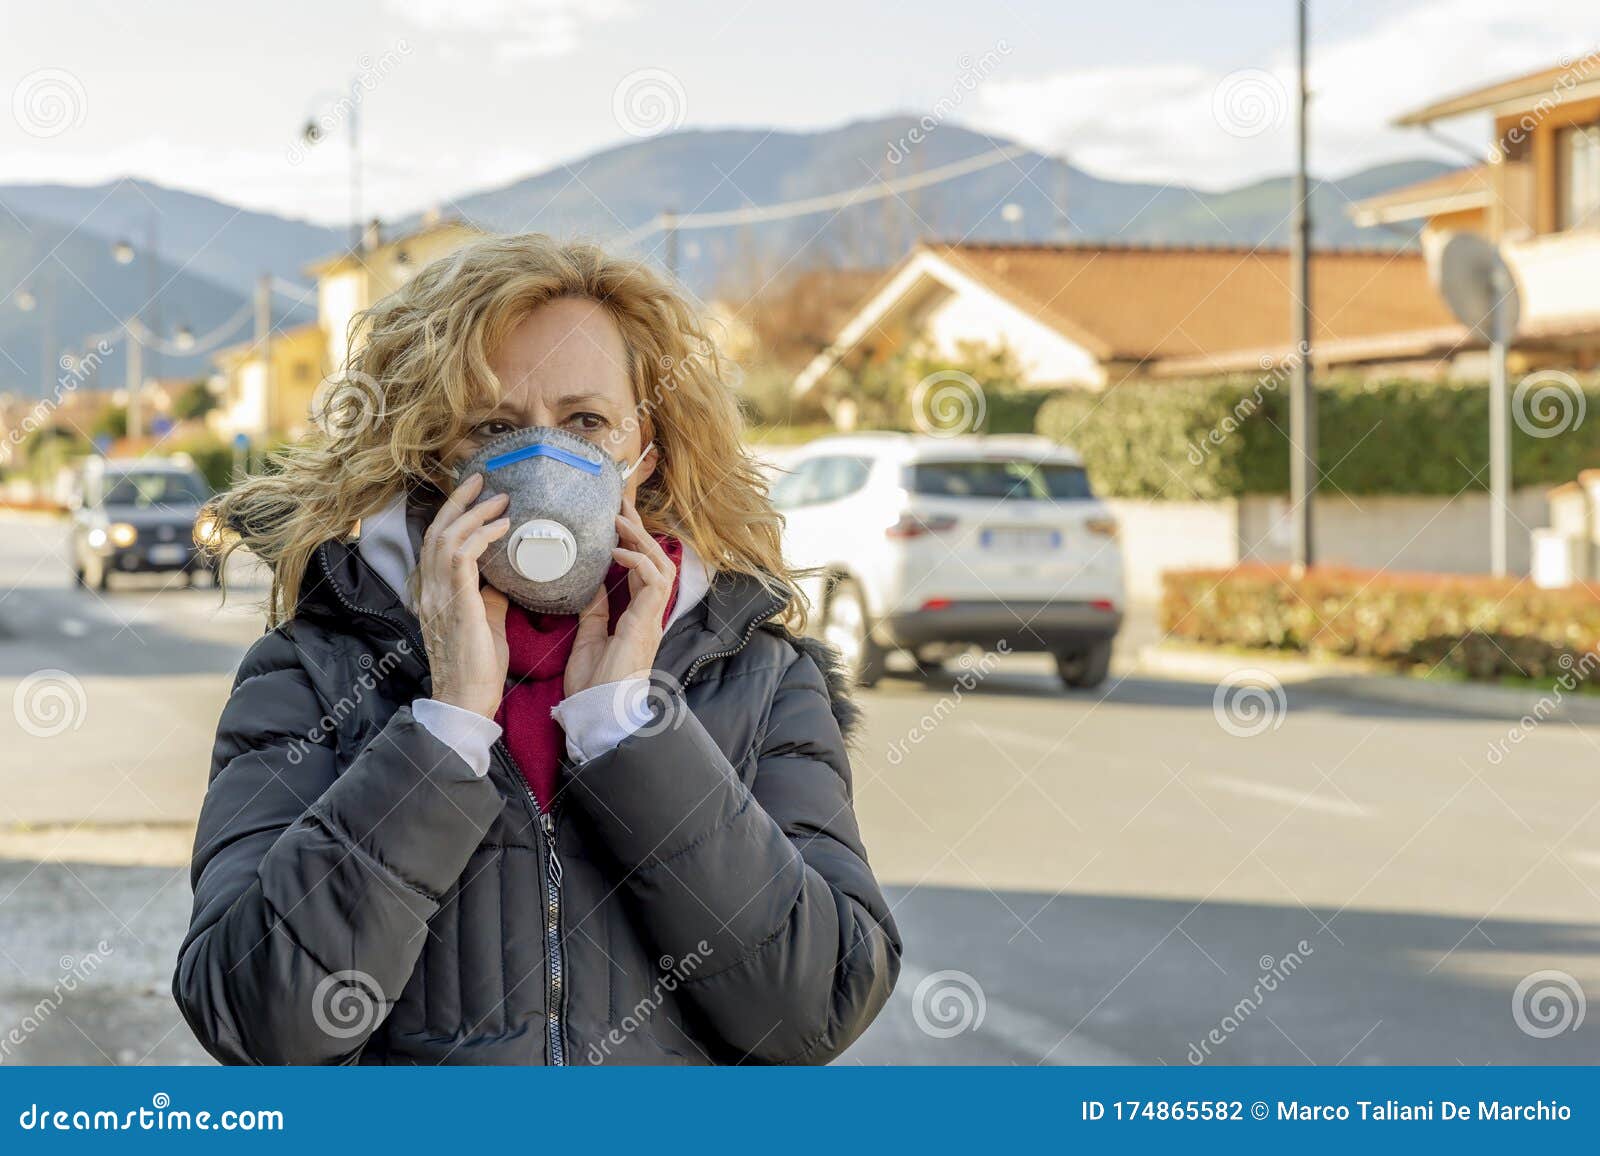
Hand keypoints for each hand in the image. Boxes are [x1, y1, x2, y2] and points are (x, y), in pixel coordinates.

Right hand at [419, 473, 511, 718]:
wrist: (468, 701)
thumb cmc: (478, 667)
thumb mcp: (485, 620)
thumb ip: (489, 594)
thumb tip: (503, 572)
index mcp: (434, 593)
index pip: (436, 542)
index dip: (452, 514)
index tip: (474, 494)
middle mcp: (430, 590)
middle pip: (436, 531)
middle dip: (459, 501)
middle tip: (481, 479)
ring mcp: (439, 596)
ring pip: (446, 537)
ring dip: (474, 513)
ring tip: (500, 499)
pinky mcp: (456, 604)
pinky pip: (462, 557)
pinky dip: (482, 536)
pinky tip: (503, 527)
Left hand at [565, 496, 676, 696]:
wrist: (599, 710)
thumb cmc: (595, 683)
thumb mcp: (589, 638)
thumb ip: (594, 611)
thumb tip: (590, 585)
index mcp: (637, 616)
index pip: (640, 569)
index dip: (631, 543)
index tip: (615, 521)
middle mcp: (649, 613)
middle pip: (654, 559)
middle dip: (639, 530)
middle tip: (620, 504)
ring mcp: (651, 617)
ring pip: (660, 565)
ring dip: (641, 539)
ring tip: (619, 519)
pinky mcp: (647, 622)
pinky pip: (654, 582)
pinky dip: (638, 562)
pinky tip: (617, 551)